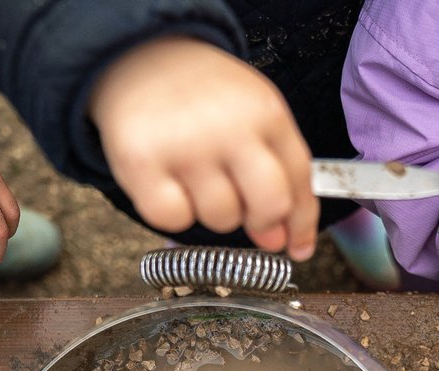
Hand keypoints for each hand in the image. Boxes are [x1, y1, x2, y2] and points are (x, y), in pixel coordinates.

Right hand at [89, 37, 316, 259]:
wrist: (137, 56)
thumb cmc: (201, 96)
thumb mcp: (251, 115)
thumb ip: (275, 172)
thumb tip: (280, 241)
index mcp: (266, 113)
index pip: (299, 180)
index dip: (301, 222)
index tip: (296, 246)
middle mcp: (229, 128)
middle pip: (269, 206)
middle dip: (262, 222)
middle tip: (243, 212)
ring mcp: (185, 146)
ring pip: (221, 218)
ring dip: (211, 210)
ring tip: (196, 175)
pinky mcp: (142, 162)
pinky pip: (174, 220)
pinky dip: (173, 213)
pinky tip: (169, 183)